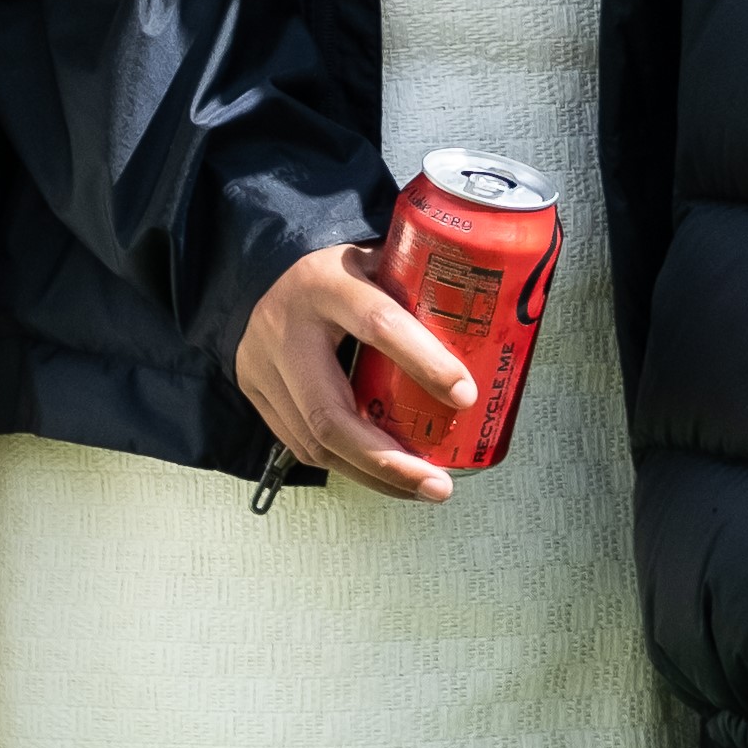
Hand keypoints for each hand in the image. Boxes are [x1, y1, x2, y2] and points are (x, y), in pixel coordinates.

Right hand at [235, 243, 467, 502]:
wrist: (267, 268)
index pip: (378, 325)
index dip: (424, 363)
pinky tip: (384, 474)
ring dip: (373, 475)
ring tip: (421, 486)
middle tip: (438, 484)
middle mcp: (286, 329)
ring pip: (315, 441)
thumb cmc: (342, 269)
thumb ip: (422, 286)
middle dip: (389, 460)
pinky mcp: (255, 393)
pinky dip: (348, 466)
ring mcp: (263, 366)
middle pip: (331, 413)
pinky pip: (301, 446)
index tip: (466, 395)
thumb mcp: (380, 260)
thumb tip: (493, 325)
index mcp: (328, 284)